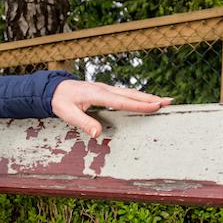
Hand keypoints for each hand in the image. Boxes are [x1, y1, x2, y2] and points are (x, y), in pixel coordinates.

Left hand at [51, 80, 172, 137]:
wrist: (54, 88)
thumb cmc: (60, 101)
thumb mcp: (68, 114)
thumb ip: (84, 123)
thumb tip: (98, 134)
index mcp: (96, 94)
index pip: (121, 101)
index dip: (139, 104)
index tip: (155, 105)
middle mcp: (104, 88)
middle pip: (131, 94)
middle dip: (150, 98)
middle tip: (168, 101)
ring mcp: (105, 88)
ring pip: (129, 92)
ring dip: (147, 96)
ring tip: (163, 101)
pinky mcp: (105, 90)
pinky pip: (124, 94)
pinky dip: (137, 96)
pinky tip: (146, 100)